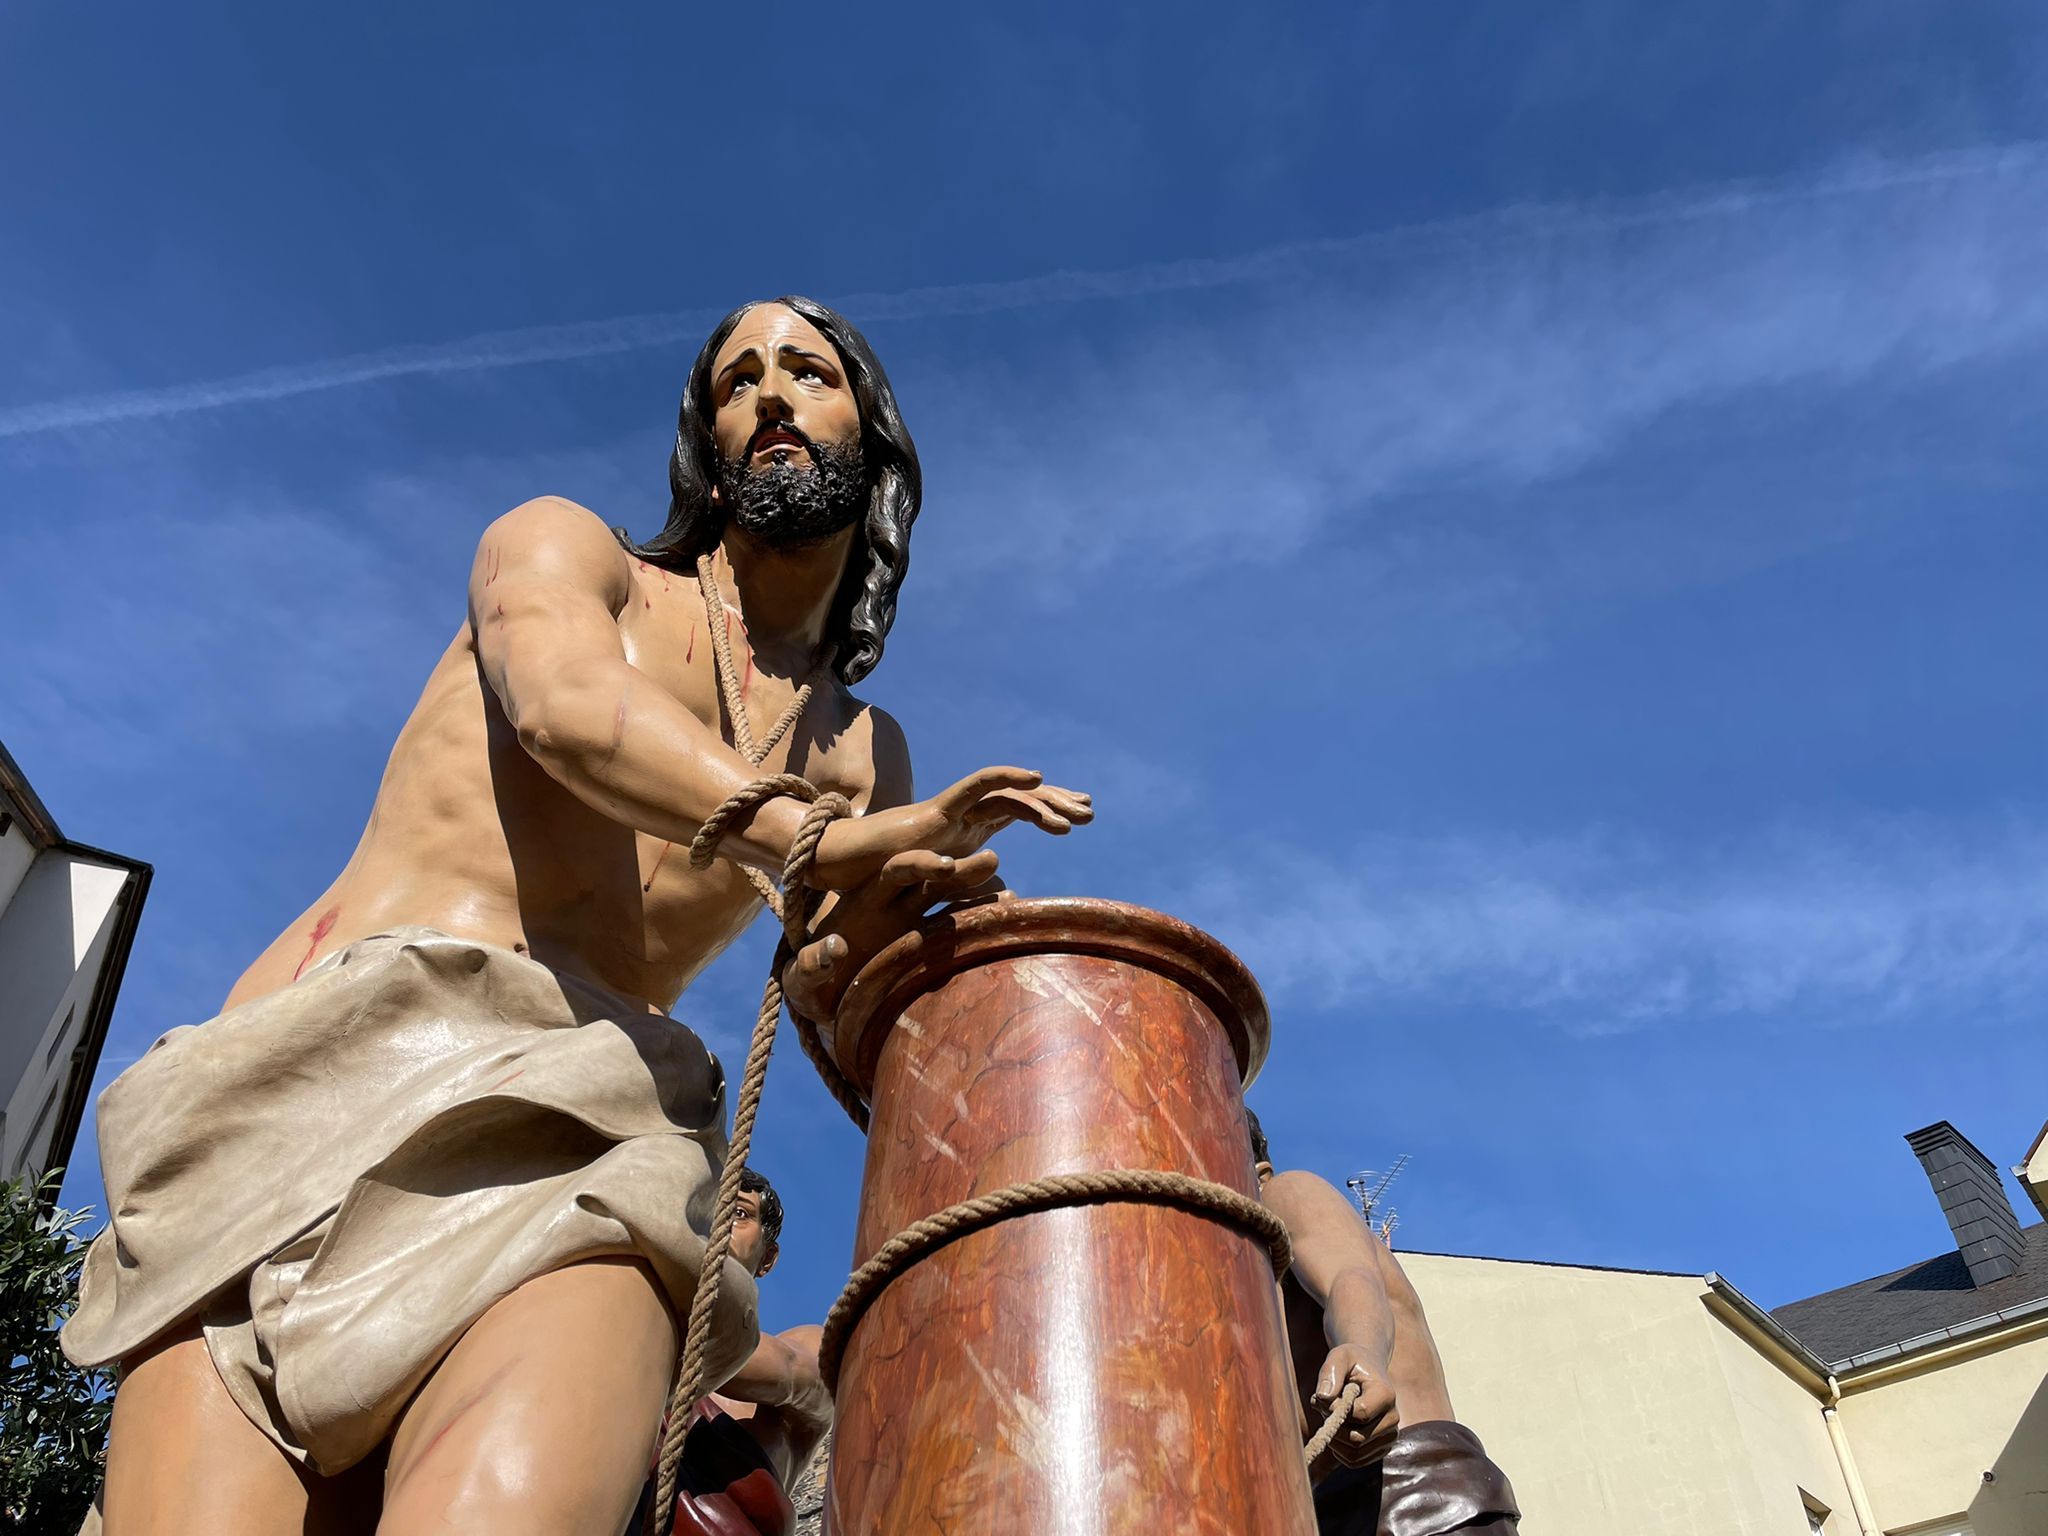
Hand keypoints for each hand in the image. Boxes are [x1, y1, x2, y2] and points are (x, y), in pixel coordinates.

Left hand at [782, 848, 1009, 1023]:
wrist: (829, 1001)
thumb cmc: (813, 984)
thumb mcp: (804, 975)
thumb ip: (815, 962)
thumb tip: (837, 948)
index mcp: (867, 900)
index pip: (895, 870)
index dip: (918, 864)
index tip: (942, 866)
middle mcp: (898, 905)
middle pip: (932, 879)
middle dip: (960, 871)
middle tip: (991, 860)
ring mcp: (918, 924)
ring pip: (954, 901)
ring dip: (979, 895)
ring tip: (1009, 897)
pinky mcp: (930, 947)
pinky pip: (961, 929)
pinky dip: (981, 923)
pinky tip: (1006, 924)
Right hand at [807, 767, 1091, 891]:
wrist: (844, 875)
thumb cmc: (885, 885)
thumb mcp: (941, 893)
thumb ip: (973, 891)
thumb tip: (1012, 902)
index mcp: (967, 833)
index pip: (1016, 814)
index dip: (1048, 811)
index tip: (1081, 815)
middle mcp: (964, 818)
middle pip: (1018, 801)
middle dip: (1055, 802)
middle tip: (1090, 810)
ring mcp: (953, 812)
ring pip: (1006, 795)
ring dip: (1042, 802)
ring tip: (1074, 815)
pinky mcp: (938, 811)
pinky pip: (977, 786)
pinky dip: (1007, 778)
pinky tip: (1036, 779)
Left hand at [1312, 1344, 1399, 1467]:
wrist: (1367, 1371)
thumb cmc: (1351, 1363)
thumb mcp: (1339, 1357)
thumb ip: (1330, 1373)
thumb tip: (1323, 1398)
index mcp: (1386, 1394)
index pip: (1359, 1415)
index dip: (1336, 1410)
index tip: (1325, 1396)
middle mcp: (1393, 1418)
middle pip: (1356, 1438)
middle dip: (1333, 1426)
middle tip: (1324, 1408)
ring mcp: (1389, 1436)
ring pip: (1354, 1453)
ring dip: (1334, 1439)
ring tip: (1333, 1417)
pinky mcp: (1381, 1449)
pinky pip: (1355, 1461)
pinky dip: (1339, 1450)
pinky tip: (1338, 1429)